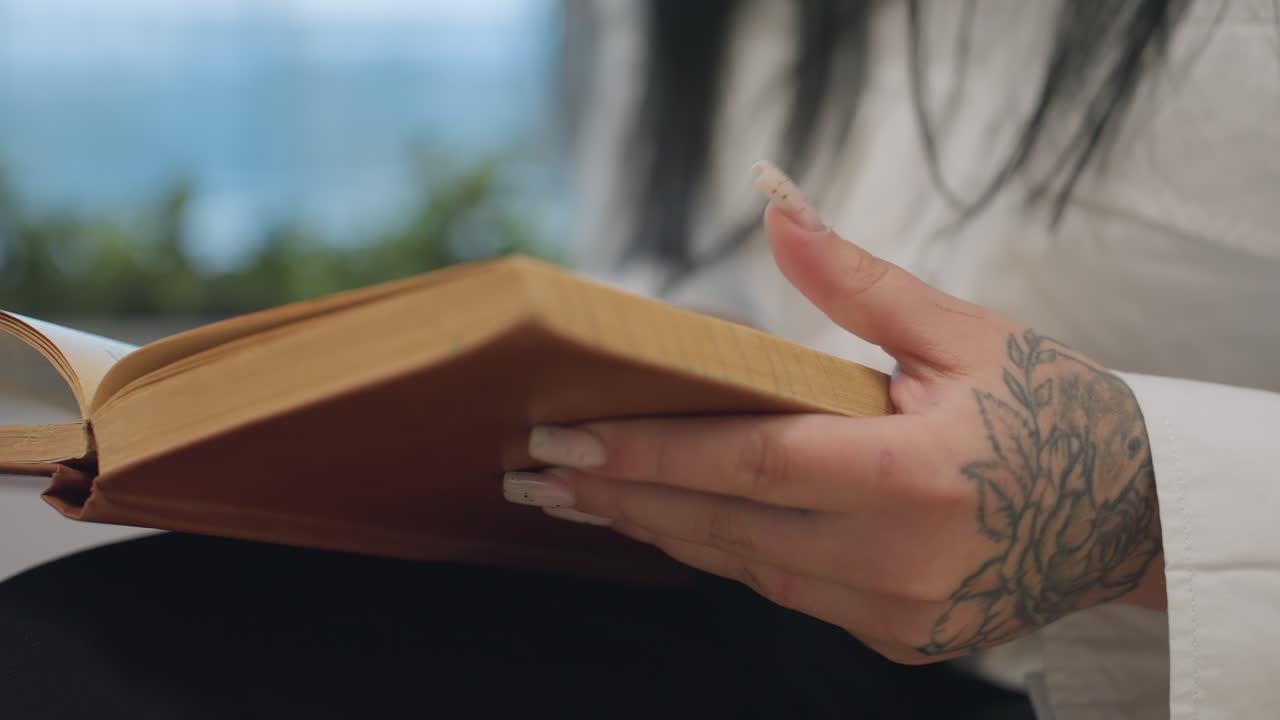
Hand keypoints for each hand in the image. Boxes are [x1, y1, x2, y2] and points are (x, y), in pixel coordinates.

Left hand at [504, 163, 1163, 663]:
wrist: (1129, 513)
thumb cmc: (1051, 410)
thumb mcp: (961, 334)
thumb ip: (856, 283)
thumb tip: (777, 205)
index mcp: (915, 476)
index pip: (749, 464)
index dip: (648, 453)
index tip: (562, 440)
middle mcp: (900, 561)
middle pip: (725, 526)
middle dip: (621, 496)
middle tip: (535, 473)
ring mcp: (899, 613)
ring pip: (745, 567)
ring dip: (661, 528)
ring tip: (582, 495)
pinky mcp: (900, 639)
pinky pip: (788, 593)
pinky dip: (728, 553)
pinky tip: (675, 523)